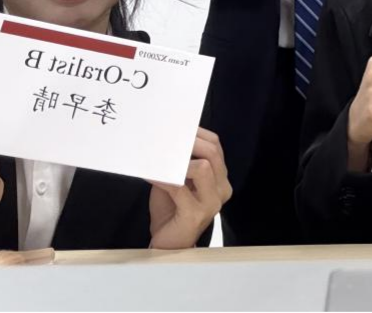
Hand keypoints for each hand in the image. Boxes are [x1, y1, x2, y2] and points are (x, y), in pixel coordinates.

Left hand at [149, 128, 231, 248]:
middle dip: (189, 141)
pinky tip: (150, 174)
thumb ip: (178, 162)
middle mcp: (222, 189)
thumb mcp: (177, 180)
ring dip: (178, 159)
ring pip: (202, 167)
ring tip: (159, 156)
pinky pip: (179, 187)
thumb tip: (166, 138)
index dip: (197, 133)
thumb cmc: (171, 210)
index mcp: (220, 178)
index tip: (176, 126)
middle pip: (212, 152)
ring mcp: (212, 202)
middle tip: (165, 137)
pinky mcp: (196, 214)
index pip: (215, 146)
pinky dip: (163, 177)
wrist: (168, 244)